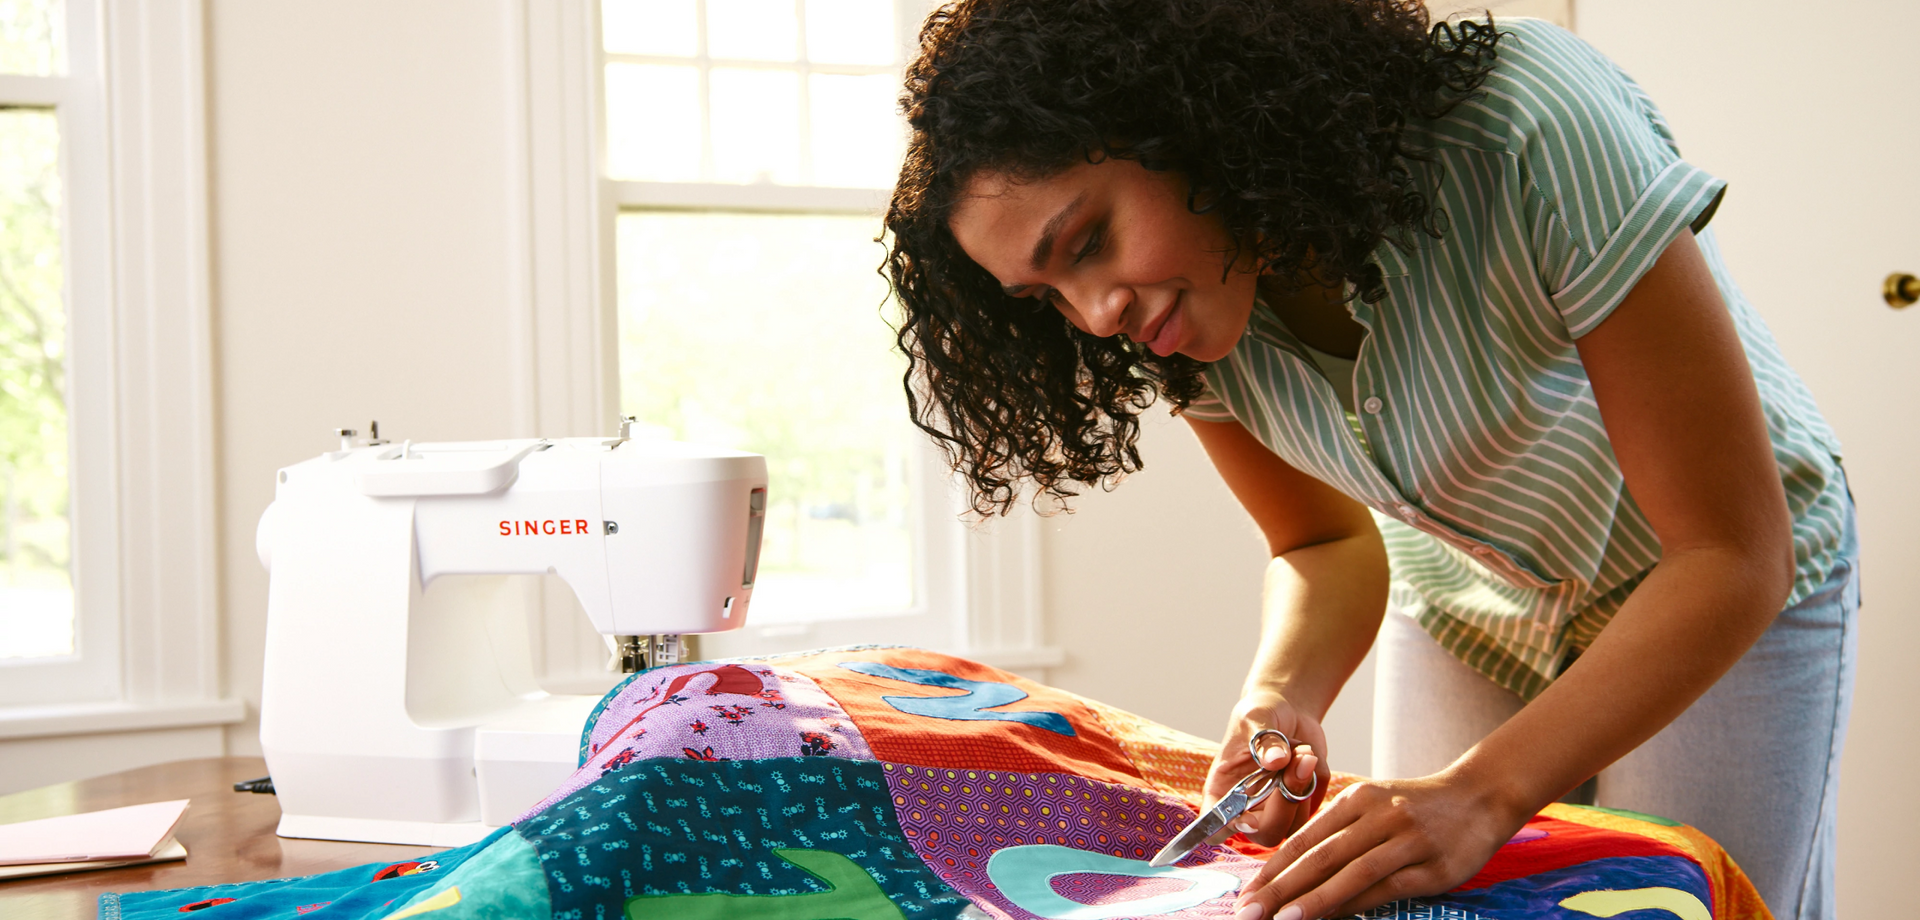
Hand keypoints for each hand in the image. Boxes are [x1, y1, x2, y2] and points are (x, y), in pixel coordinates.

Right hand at [1204, 691, 1330, 844]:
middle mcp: (1248, 807)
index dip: (1229, 830)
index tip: (1248, 818)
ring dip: (1302, 784)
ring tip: (1299, 751)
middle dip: (1283, 805)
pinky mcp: (1303, 805)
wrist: (1288, 711)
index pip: (1215, 825)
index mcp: (1223, 790)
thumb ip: (1263, 740)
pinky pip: (1316, 803)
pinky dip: (1316, 777)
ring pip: (1296, 824)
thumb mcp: (1255, 718)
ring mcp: (1277, 810)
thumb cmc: (1259, 715)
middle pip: (1266, 834)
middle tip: (1293, 765)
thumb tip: (1276, 761)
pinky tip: (1305, 755)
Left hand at [1230, 767, 1529, 919]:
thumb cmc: (1417, 806)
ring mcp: (1406, 840)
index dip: (1273, 868)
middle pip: (1320, 857)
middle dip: (1280, 887)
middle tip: (1249, 911)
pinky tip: (1330, 918)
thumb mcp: (1374, 805)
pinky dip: (1355, 904)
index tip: (1246, 892)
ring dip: (1313, 900)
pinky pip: (1386, 888)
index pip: (1305, 838)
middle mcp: (1378, 816)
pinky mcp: (1431, 866)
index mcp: (1357, 799)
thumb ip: (1338, 834)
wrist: (1480, 796)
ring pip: (1351, 873)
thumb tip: (1295, 872)